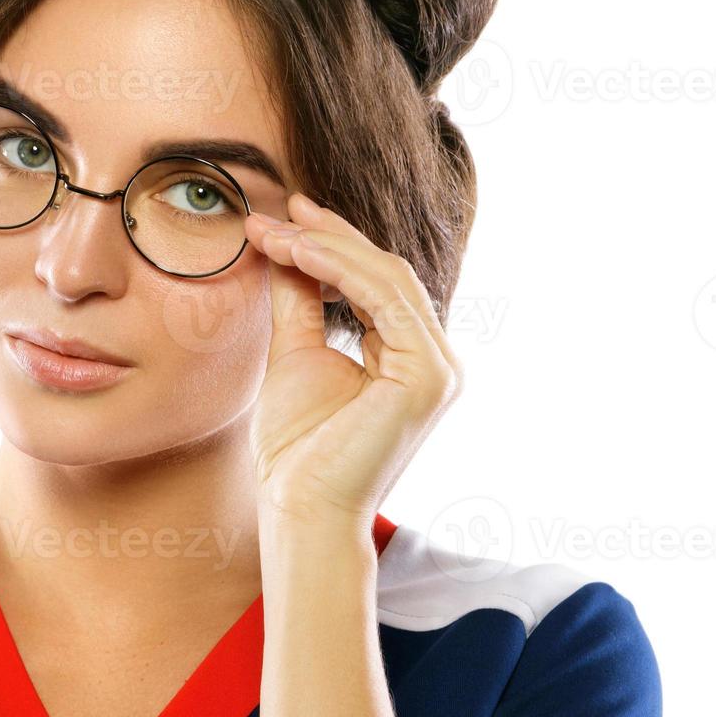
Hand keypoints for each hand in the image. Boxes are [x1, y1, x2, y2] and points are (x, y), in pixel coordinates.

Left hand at [244, 192, 462, 531]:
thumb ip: (300, 300)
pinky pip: (386, 302)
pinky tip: (297, 253)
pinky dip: (340, 271)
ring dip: (327, 248)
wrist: (299, 507)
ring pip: (387, 279)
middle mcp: (436, 360)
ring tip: (276, 231)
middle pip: (385, 273)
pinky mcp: (428, 377)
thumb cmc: (297, 447)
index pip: (376, 282)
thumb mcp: (295, 353)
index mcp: (410, 356)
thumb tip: (285, 246)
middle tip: (279, 209)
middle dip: (328, 236)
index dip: (332, 243)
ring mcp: (440, 368)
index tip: (284, 216)